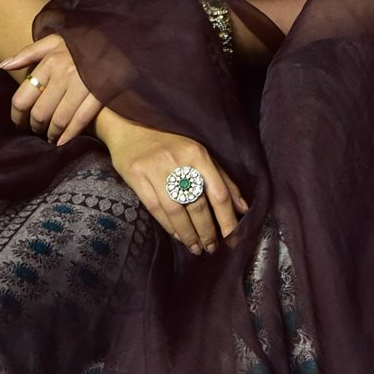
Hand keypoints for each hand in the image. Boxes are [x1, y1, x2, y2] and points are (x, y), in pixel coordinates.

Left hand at [0, 35, 102, 144]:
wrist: (116, 38)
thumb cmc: (81, 41)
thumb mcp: (53, 40)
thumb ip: (27, 53)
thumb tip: (2, 66)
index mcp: (50, 61)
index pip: (23, 98)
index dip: (17, 116)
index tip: (19, 122)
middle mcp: (64, 74)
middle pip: (39, 113)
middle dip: (35, 126)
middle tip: (37, 129)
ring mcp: (83, 85)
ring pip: (59, 120)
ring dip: (52, 133)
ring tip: (51, 136)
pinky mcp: (100, 93)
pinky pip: (81, 120)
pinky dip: (70, 134)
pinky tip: (63, 141)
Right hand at [97, 110, 248, 255]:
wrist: (131, 126)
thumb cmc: (170, 141)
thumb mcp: (198, 152)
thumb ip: (222, 178)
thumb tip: (243, 208)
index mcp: (197, 154)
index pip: (218, 192)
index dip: (227, 219)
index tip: (233, 238)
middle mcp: (178, 161)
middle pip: (198, 205)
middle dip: (208, 231)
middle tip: (213, 248)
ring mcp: (156, 169)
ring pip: (176, 211)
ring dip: (189, 234)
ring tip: (196, 247)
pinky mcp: (137, 176)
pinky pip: (156, 209)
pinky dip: (169, 226)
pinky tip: (178, 235)